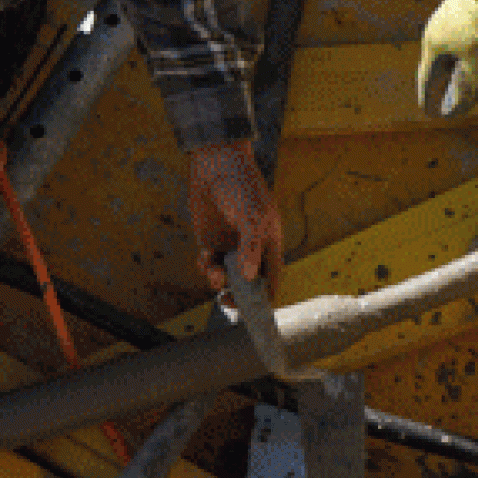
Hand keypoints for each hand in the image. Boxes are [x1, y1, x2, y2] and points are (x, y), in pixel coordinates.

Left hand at [186, 139, 282, 300]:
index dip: (267, 299)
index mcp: (269, 244)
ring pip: (225, 276)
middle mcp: (250, 249)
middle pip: (247, 284)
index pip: (272, 280)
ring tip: (214, 272)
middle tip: (228, 301)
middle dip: (238, 295)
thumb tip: (249, 278)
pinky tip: (205, 258)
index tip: (256, 314)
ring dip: (218, 280)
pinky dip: (206, 267)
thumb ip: (252, 247)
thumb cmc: (242, 187)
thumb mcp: (252, 216)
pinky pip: (209, 264)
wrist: (216, 163)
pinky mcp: (209, 240)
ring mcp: (229, 245)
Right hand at [416, 0, 477, 117]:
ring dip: (452, 67)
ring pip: (446, 49)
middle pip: (435, 63)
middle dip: (441, 84)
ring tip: (463, 79)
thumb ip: (467, 84)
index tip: (429, 112)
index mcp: (432, 45)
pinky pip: (455, 37)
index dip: (427, 97)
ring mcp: (444, 17)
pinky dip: (460, 52)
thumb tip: (458, 106)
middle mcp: (433, 31)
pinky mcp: (457, 9)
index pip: (426, 78)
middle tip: (447, 100)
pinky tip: (474, 52)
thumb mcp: (477, 59)